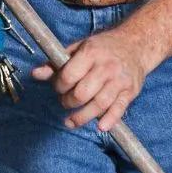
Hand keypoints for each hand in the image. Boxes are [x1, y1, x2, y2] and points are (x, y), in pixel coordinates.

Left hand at [32, 29, 158, 131]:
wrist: (136, 45)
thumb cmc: (102, 48)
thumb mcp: (78, 49)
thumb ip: (57, 63)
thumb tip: (35, 75)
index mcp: (91, 53)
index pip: (69, 76)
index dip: (59, 86)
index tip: (59, 89)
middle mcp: (107, 67)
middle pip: (83, 93)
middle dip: (69, 102)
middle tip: (66, 103)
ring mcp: (120, 80)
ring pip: (100, 104)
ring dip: (83, 116)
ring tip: (72, 121)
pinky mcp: (131, 91)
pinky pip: (119, 109)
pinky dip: (110, 120)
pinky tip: (100, 127)